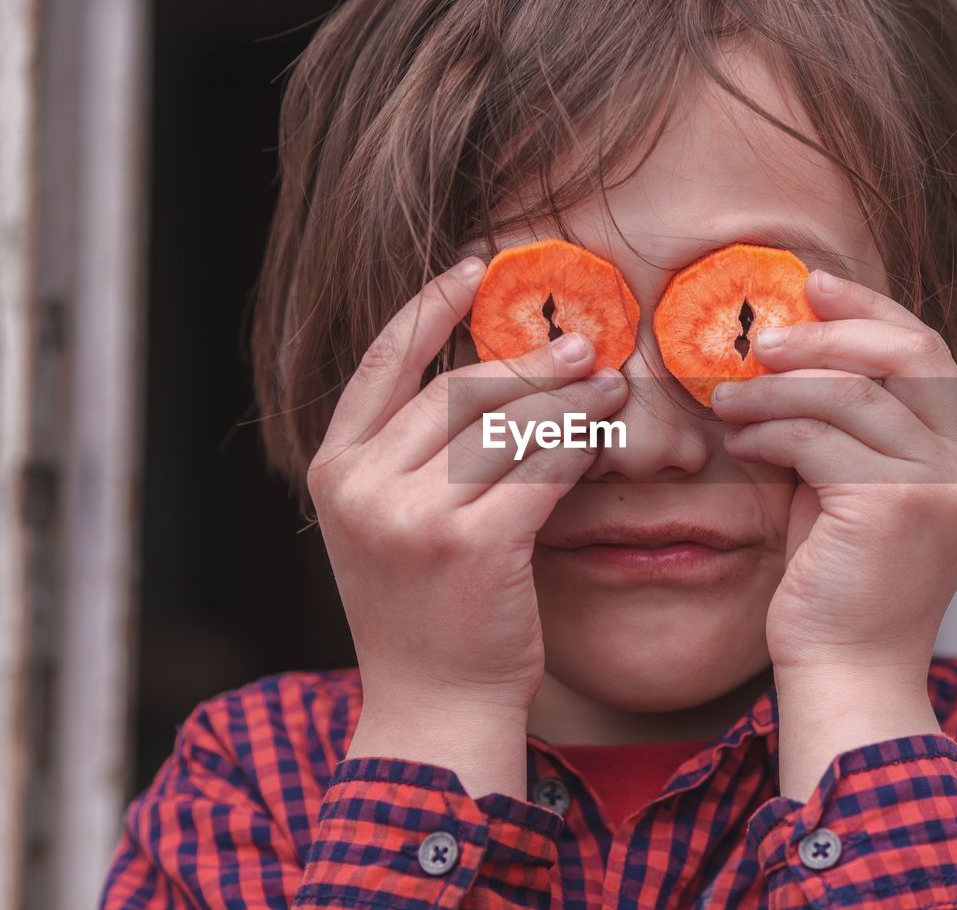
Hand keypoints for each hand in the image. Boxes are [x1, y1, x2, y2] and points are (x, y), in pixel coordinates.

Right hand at [306, 257, 627, 785]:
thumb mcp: (391, 522)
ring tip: (604, 382)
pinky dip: (578, 445)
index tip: (475, 271)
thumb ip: (416, 451)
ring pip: (508, 425)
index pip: (382, 362)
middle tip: (579, 345)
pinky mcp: (474, 544)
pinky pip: (543, 469)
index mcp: (334, 470)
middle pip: (459, 390)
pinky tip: (601, 433)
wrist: (434, 704)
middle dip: (528, 362)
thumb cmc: (424, 610)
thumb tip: (495, 370)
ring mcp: (414, 515)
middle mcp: (363, 486)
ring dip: (565, 398)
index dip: (429, 307)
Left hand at [710, 268, 956, 685]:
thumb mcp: (849, 485)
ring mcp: (943, 484)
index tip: (812, 285)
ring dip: (777, 388)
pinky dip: (769, 429)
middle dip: (827, 334)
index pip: (928, 350)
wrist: (846, 671)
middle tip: (763, 339)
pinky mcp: (898, 507)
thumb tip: (790, 346)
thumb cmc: (837, 580)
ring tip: (727, 399)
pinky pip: (819, 438)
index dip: (868, 310)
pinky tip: (739, 441)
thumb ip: (843, 421)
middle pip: (906, 353)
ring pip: (851, 394)